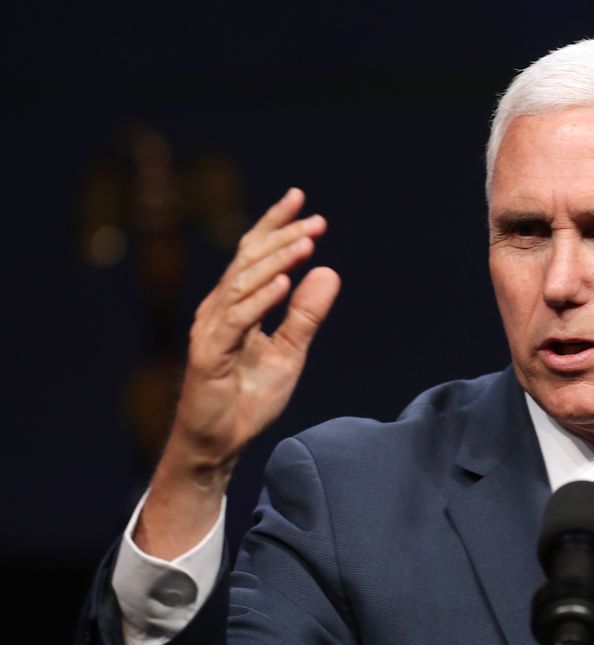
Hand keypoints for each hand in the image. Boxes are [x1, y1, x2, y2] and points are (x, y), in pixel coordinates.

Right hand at [135, 188, 340, 558]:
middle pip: (249, 261)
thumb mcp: (290, 351)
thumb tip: (329, 271)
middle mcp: (218, 309)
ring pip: (244, 284)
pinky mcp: (209, 355)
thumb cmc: (250, 396)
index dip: (274, 224)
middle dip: (282, 237)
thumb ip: (306, 314)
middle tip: (316, 222)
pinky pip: (238, 321)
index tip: (300, 198)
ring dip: (276, 262)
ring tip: (306, 243)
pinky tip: (284, 284)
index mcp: (235, 304)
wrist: (222, 442)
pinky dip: (261, 300)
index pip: (253, 254)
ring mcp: (211, 330)